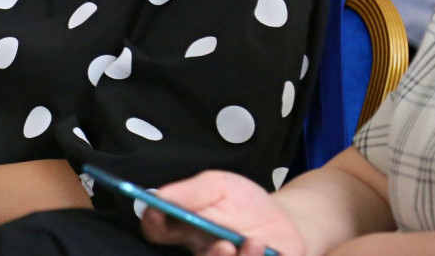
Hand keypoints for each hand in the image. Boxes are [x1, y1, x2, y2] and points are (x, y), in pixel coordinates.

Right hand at [141, 171, 305, 255]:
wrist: (281, 219)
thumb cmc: (242, 202)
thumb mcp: (218, 185)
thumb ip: (191, 192)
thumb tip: (159, 196)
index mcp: (186, 231)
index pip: (158, 231)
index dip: (154, 223)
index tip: (158, 213)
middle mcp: (203, 253)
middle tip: (225, 244)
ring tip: (255, 241)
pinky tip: (267, 248)